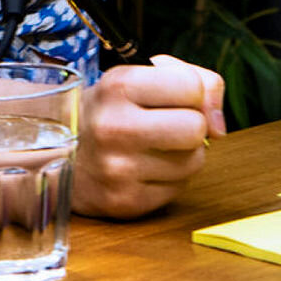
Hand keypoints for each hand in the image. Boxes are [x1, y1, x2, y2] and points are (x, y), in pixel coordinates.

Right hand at [70, 54, 226, 218]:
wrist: (59, 153)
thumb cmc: (113, 110)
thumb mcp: (142, 77)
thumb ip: (197, 81)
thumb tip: (220, 127)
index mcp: (119, 86)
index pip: (192, 87)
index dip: (192, 93)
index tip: (173, 98)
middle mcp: (114, 127)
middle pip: (196, 128)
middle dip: (191, 125)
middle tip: (167, 125)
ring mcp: (118, 169)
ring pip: (193, 161)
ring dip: (183, 154)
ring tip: (152, 147)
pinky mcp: (124, 202)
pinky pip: (178, 189)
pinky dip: (169, 179)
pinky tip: (143, 169)